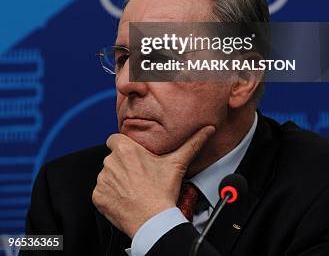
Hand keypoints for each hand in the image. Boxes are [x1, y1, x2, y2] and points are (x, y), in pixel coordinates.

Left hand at [92, 125, 214, 236]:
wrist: (154, 221)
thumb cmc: (163, 192)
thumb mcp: (177, 163)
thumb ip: (192, 143)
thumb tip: (208, 129)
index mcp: (126, 149)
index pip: (115, 139)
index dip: (124, 147)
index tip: (133, 156)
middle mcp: (111, 162)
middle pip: (112, 157)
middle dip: (122, 164)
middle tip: (137, 174)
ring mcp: (103, 180)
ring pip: (106, 174)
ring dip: (116, 179)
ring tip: (132, 187)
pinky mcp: (98, 196)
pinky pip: (101, 191)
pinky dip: (109, 194)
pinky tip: (124, 198)